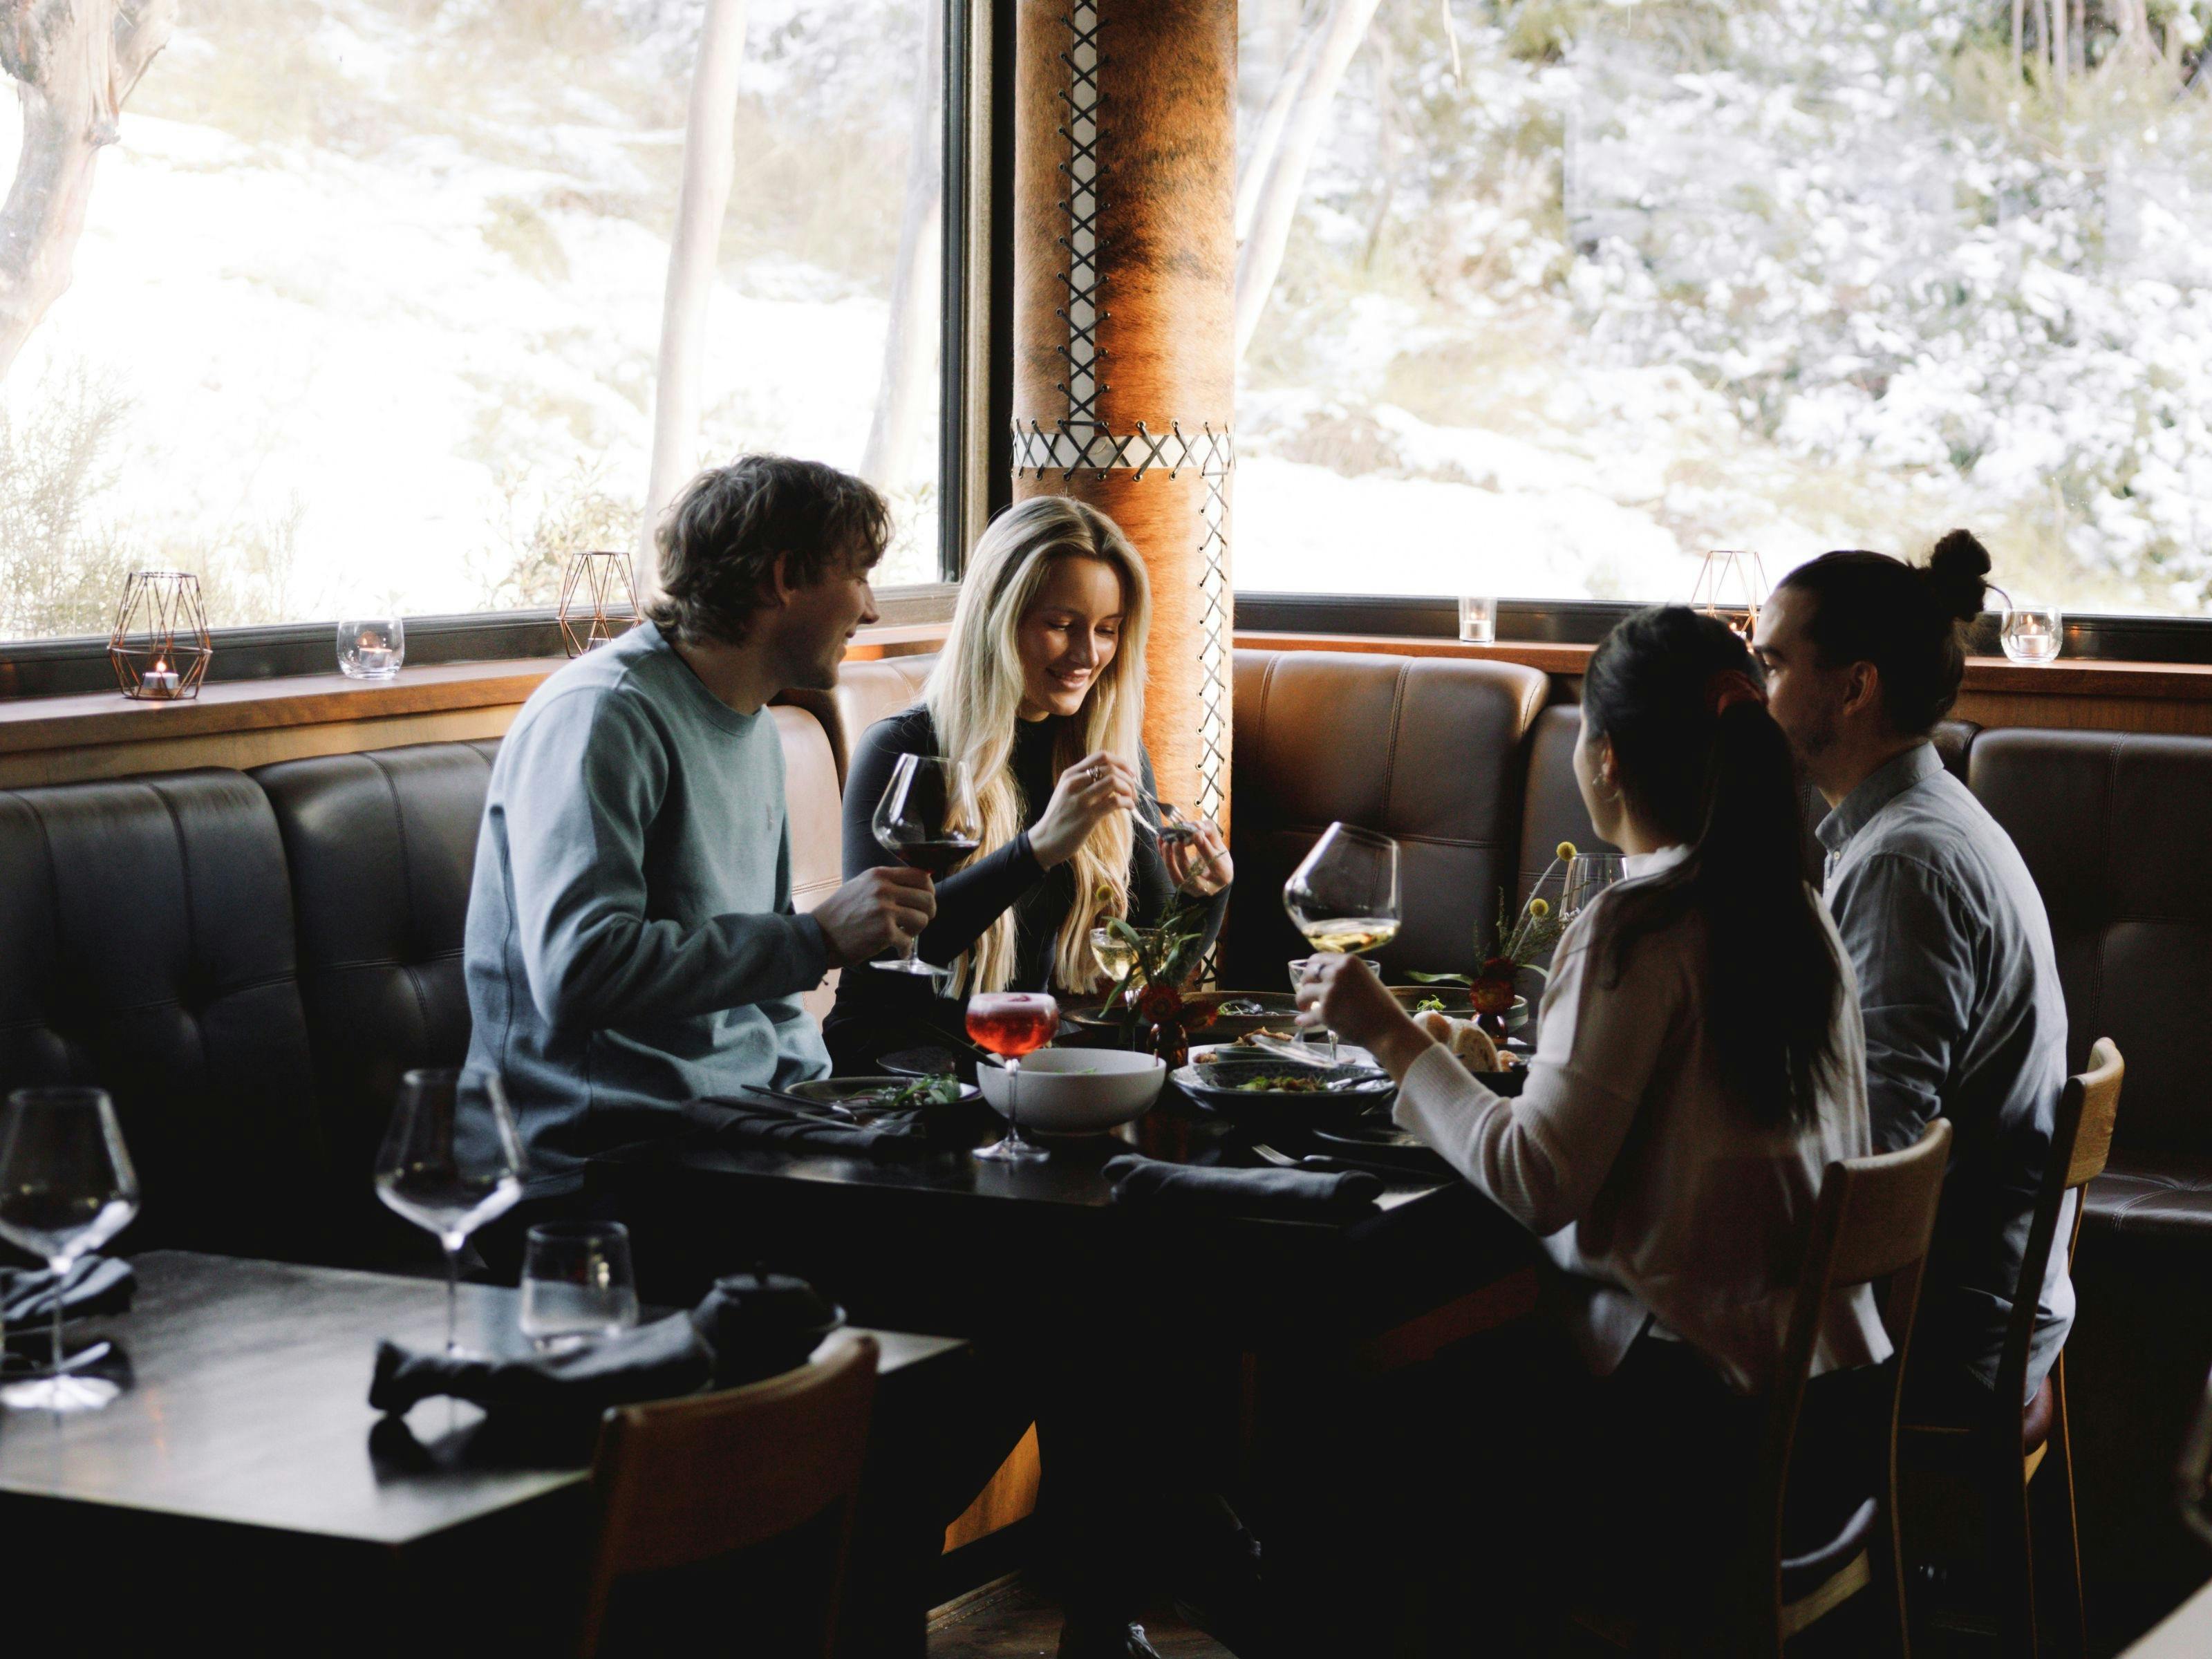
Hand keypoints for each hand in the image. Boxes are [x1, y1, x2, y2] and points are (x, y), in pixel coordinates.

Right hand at [812, 865, 936, 968]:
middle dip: (927, 913)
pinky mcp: (883, 932)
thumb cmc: (840, 912)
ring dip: (916, 932)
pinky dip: (904, 949)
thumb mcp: (862, 886)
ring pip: (922, 920)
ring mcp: (884, 910)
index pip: (921, 876)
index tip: (925, 901)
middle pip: (928, 898)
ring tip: (903, 935)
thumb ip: (887, 883)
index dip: (929, 890)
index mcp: (880, 875)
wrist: (818, 935)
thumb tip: (917, 886)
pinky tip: (897, 950)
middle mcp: (884, 889)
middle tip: (917, 923)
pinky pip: (908, 942)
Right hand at [1030, 750, 1138, 868]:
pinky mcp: (1087, 816)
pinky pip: (1115, 802)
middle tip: (1132, 791)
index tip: (1130, 773)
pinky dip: (1127, 803)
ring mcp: (1080, 799)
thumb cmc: (1060, 817)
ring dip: (1129, 789)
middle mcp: (1074, 783)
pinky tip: (1129, 808)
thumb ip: (1084, 783)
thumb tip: (1113, 779)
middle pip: (1111, 768)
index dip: (1121, 762)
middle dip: (1128, 778)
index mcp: (1070, 774)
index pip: (1101, 756)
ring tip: (1131, 799)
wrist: (1044, 840)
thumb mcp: (1066, 792)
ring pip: (1114, 781)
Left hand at [1164, 816, 1232, 894]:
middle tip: (1177, 839)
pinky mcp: (1180, 886)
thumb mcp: (1220, 847)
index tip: (1196, 833)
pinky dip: (1163, 856)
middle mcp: (1207, 886)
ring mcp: (1191, 888)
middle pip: (1192, 874)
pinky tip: (1161, 841)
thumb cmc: (1218, 859)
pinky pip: (1168, 872)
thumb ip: (1210, 834)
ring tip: (1167, 841)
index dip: (1204, 848)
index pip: (1213, 862)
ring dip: (1169, 858)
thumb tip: (1195, 825)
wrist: (1213, 878)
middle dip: (1182, 855)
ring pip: (1177, 877)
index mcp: (1223, 874)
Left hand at [1294, 954, 1431, 1079]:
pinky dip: (1304, 1020)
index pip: (1318, 958)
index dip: (1311, 969)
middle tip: (1307, 994)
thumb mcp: (1366, 979)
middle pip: (1308, 974)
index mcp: (1349, 962)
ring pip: (1303, 994)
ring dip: (1302, 1001)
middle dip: (1305, 984)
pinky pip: (1308, 1016)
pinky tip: (1302, 1021)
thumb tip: (1326, 979)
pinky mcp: (1326, 1012)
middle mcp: (1337, 973)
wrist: (1389, 1029)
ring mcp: (1330, 992)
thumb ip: (1347, 976)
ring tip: (1305, 1008)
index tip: (1310, 978)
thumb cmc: (1383, 1007)